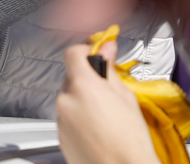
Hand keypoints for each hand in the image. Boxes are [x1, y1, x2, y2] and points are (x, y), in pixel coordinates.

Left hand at [57, 41, 157, 163]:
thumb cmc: (130, 140)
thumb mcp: (126, 97)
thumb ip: (110, 69)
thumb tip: (107, 49)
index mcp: (83, 86)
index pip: (73, 53)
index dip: (86, 51)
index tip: (96, 56)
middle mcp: (66, 99)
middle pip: (72, 77)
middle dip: (88, 81)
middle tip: (107, 94)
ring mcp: (60, 118)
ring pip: (70, 98)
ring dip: (83, 101)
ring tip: (105, 118)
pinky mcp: (59, 135)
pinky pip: (68, 118)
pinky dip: (79, 119)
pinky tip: (97, 130)